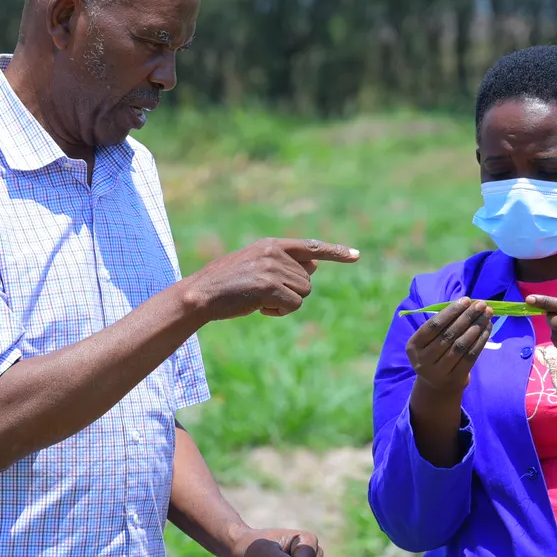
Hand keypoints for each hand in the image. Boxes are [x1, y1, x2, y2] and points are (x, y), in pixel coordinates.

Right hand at [183, 238, 359, 319]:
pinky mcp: (269, 286)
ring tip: (258, 300)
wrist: (200, 294)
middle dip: (291, 292)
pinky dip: (280, 312)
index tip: (356, 256)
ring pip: (303, 293)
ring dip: (284, 303)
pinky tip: (258, 308)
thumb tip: (314, 266)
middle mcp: (274, 253)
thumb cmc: (226, 285)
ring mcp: (272, 268)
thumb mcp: (256, 266)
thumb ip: (283, 265)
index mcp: (271, 245)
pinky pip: (293, 305)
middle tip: (263, 295)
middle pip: (307, 280)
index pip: (310, 246)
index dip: (335, 252)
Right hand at [405, 297, 493, 400]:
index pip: (434, 325)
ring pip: (460, 345)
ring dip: (476, 327)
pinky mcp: (454, 379)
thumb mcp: (429, 341)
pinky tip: (487, 329)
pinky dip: (480, 341)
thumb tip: (467, 304)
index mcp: (414, 346)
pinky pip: (470, 356)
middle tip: (481, 305)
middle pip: (449, 334)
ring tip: (487, 315)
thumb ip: (443, 324)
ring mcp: (438, 371)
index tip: (467, 300)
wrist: (437, 386)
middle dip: (467, 317)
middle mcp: (423, 360)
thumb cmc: (434, 354)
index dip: (451, 312)